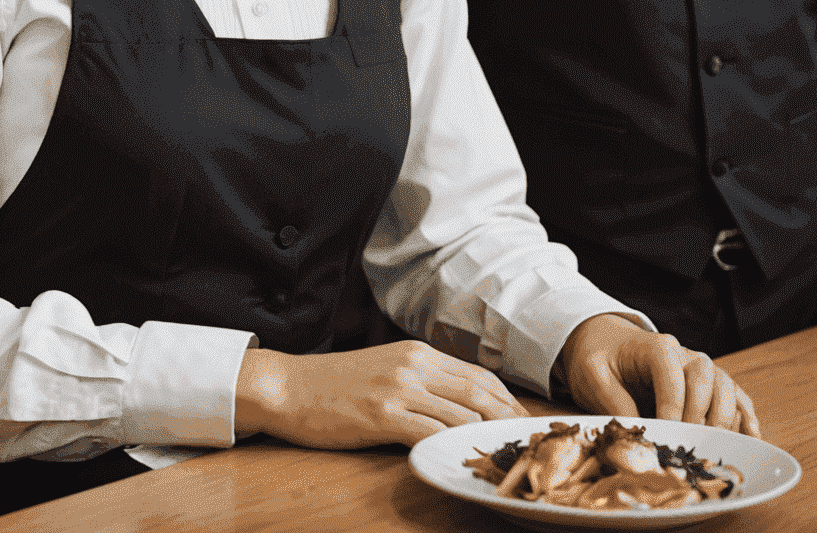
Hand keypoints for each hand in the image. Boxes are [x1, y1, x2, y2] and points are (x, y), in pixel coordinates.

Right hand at [233, 339, 529, 449]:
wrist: (290, 386)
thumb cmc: (336, 383)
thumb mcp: (386, 369)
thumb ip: (423, 381)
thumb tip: (461, 407)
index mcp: (418, 352)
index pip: (479, 375)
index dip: (507, 402)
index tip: (524, 425)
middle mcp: (414, 365)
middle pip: (480, 394)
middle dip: (508, 423)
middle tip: (526, 448)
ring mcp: (398, 388)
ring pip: (461, 415)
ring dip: (485, 441)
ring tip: (501, 462)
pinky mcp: (382, 415)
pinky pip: (430, 435)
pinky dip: (450, 450)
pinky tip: (459, 464)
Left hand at [560, 314, 759, 437]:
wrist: (602, 341)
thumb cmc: (598, 356)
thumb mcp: (593, 374)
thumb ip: (614, 403)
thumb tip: (636, 438)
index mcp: (655, 347)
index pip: (673, 375)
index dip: (674, 407)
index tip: (667, 435)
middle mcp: (683, 354)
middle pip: (708, 377)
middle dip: (703, 414)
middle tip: (690, 445)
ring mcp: (698, 368)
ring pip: (726, 386)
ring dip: (726, 418)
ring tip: (716, 447)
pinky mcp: (705, 385)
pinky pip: (734, 395)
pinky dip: (745, 415)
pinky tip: (751, 437)